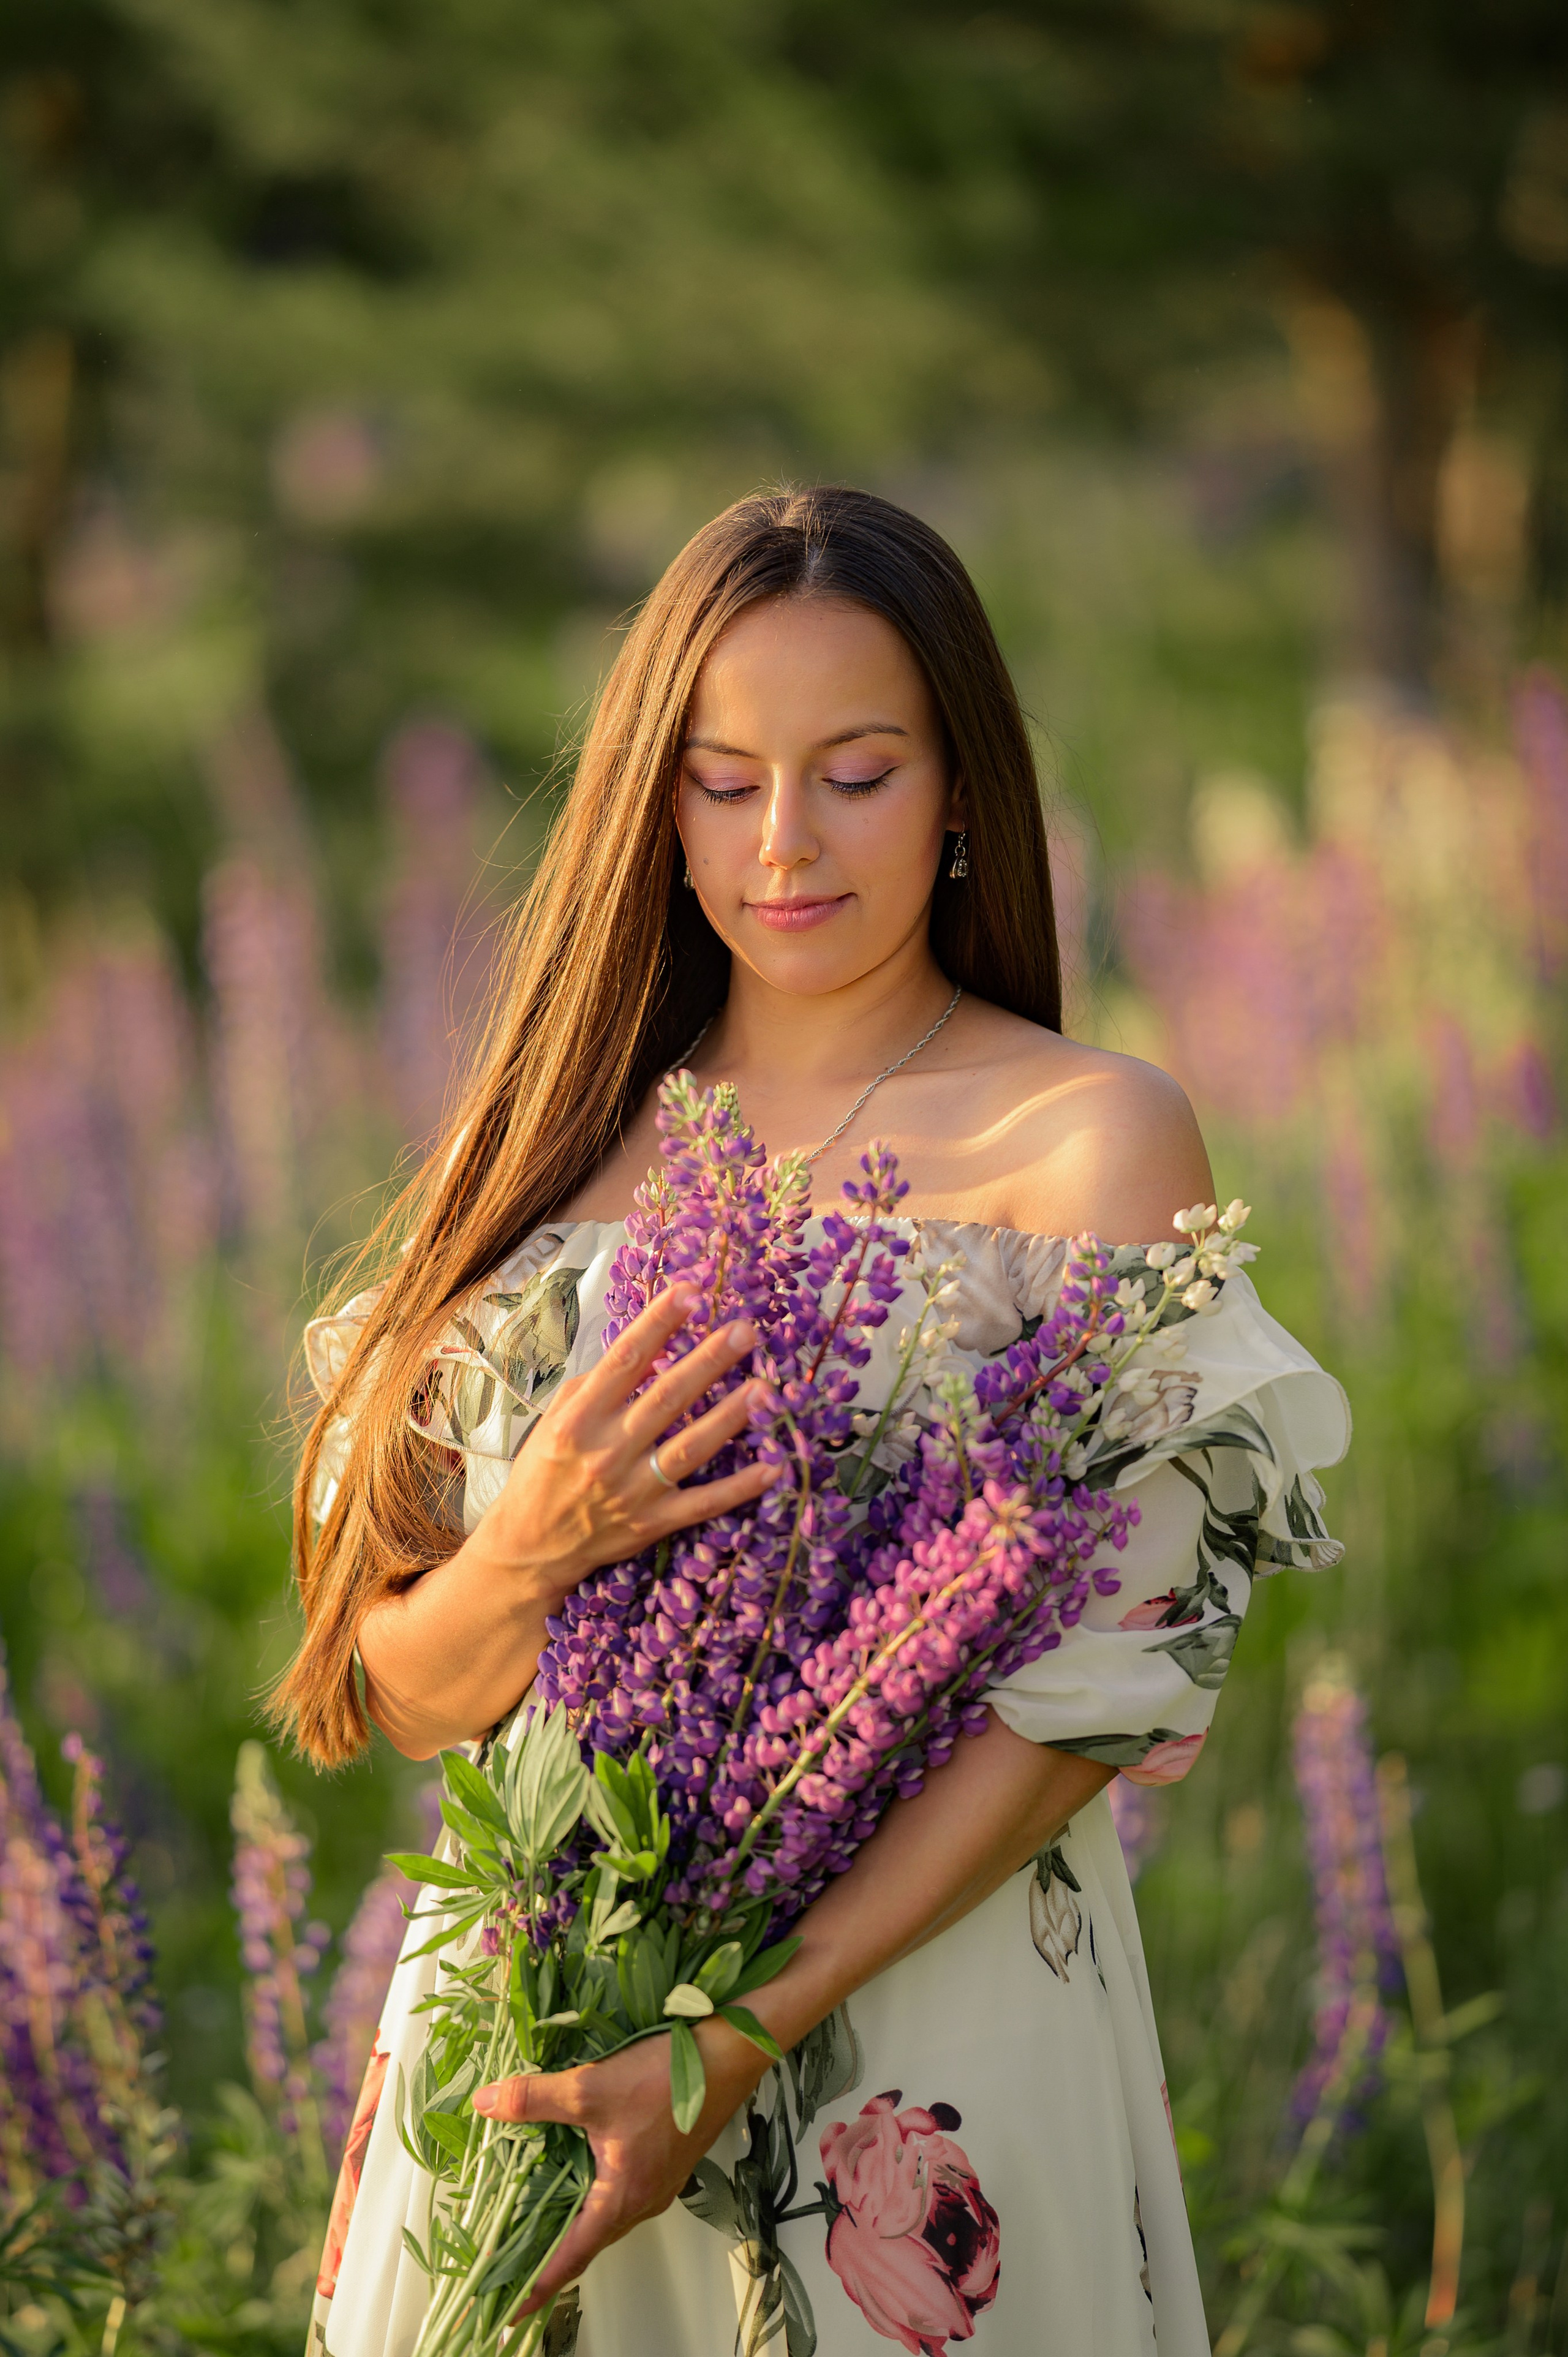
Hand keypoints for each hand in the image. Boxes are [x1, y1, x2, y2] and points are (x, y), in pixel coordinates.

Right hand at [469, 1285, 781, 1602]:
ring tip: (766, 1388)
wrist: (529, 1545)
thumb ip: (599, 1384)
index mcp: (580, 1418)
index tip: (690, 1292)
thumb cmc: (545, 1470)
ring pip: (689, 1448)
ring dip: (731, 1417)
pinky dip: (739, 1487)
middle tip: (744, 1329)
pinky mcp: (652, 1523)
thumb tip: (649, 1350)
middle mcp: (606, 1451)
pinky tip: (773, 1466)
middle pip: (665, 1398)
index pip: (624, 1360)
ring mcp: (632, 1490)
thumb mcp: (558, 1418)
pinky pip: (703, 1503)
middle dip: (707, 1361)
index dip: (658, 1324)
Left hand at [472, 2020, 767, 2313]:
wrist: (727, 2054)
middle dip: (550, 2260)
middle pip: (589, 2243)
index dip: (539, 2285)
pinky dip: (593, 2199)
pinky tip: (577, 2177)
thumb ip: (536, 2099)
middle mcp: (644, 2201)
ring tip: (536, 2227)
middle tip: (512, 2270)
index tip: (510, 2312)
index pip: (572, 2256)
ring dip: (573, 2226)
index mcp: (625, 2197)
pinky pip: (621, 2195)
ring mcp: (658, 2183)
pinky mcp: (665, 2163)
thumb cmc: (667, 2077)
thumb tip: (486, 2103)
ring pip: (606, 2217)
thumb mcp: (591, 2088)